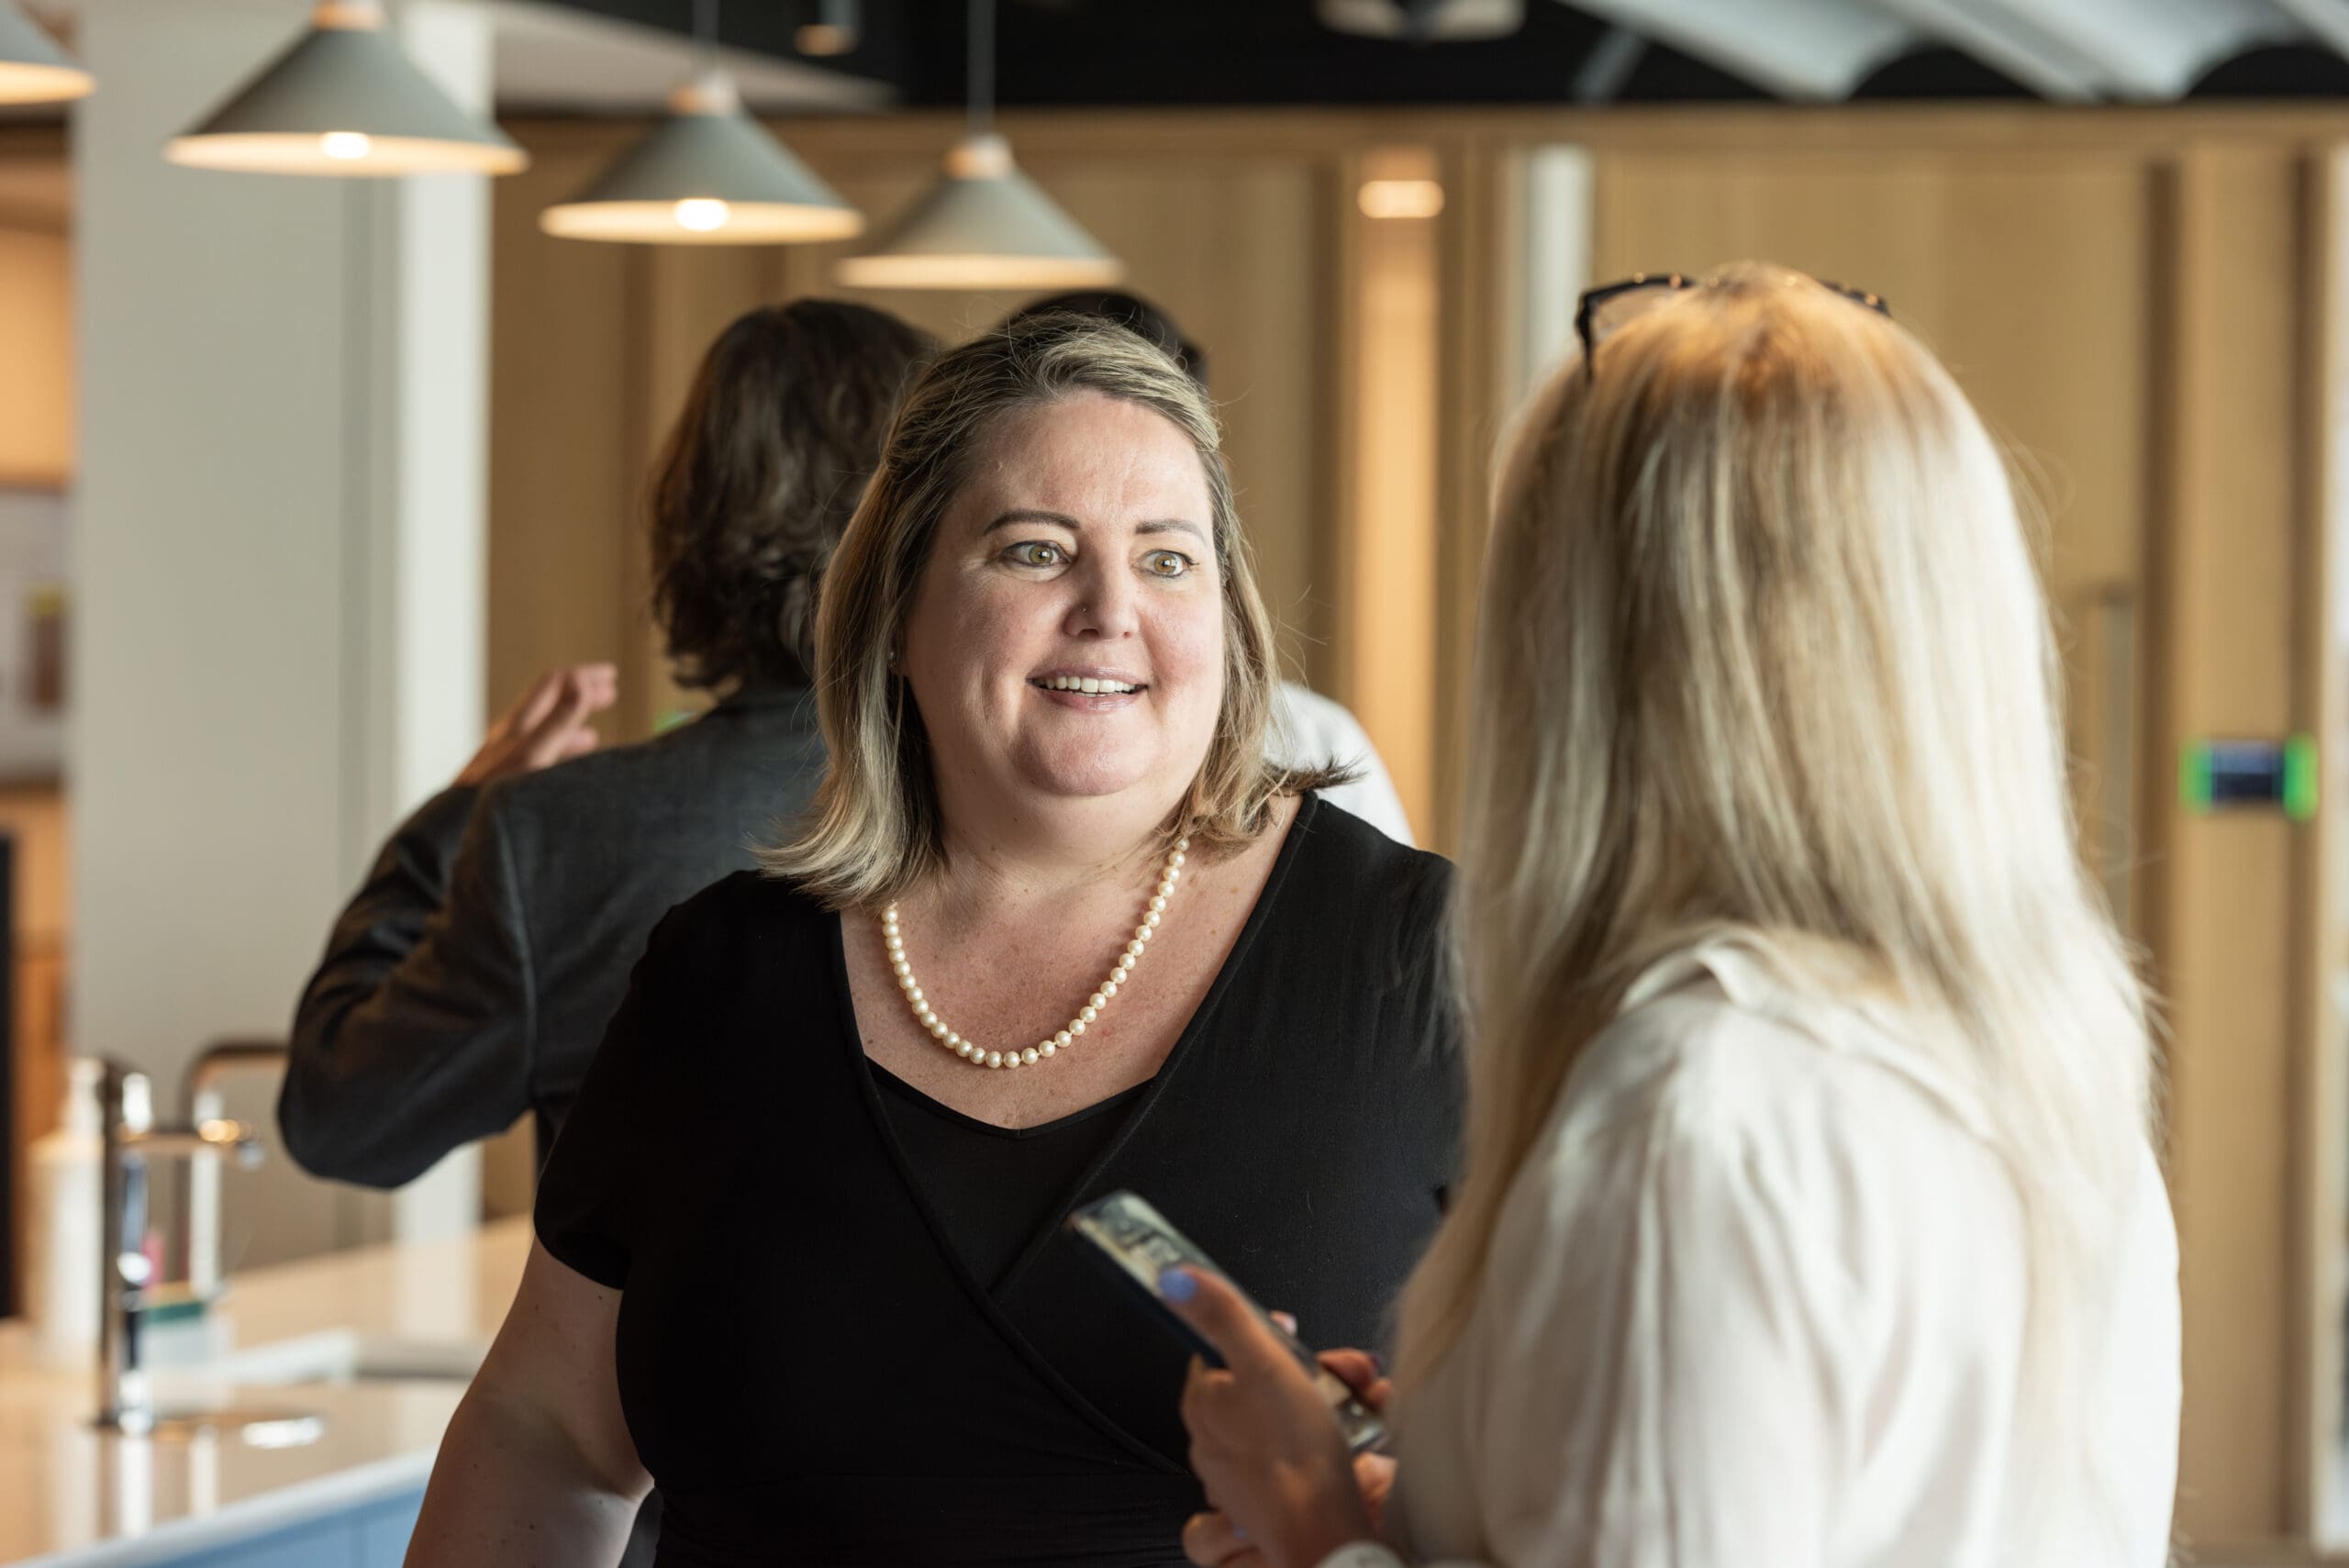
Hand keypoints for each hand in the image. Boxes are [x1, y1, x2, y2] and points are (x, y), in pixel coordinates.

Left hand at [457, 665, 616, 787]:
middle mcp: (511, 736)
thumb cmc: (491, 793)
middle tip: (610, 694)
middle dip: (581, 696)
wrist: (453, 831)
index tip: (611, 676)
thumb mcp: (534, 753)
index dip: (583, 676)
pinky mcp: (505, 779)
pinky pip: (539, 757)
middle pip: (550, 704)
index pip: (554, 684)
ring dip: (572, 726)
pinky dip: (559, 754)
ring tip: (593, 734)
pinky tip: (564, 770)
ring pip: (545, 732)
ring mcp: (506, 757)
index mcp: (519, 724)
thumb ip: (558, 720)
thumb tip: (580, 680)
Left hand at [1168, 1268, 1377, 1567]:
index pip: (1219, 1352)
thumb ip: (1222, 1316)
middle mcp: (1217, 1442)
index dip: (1258, 1336)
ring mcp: (1248, 1472)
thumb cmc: (1292, 1456)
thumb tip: (1175, 1277)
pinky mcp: (1279, 1496)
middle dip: (1312, 1369)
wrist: (1326, 1533)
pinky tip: (1364, 1429)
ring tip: (1365, 1399)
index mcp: (1204, 1406)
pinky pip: (1309, 1452)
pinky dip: (1340, 1436)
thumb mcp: (1261, 1362)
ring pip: (1292, 1417)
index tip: (1288, 1333)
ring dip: (1336, 1400)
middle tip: (1343, 1371)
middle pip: (1263, 1384)